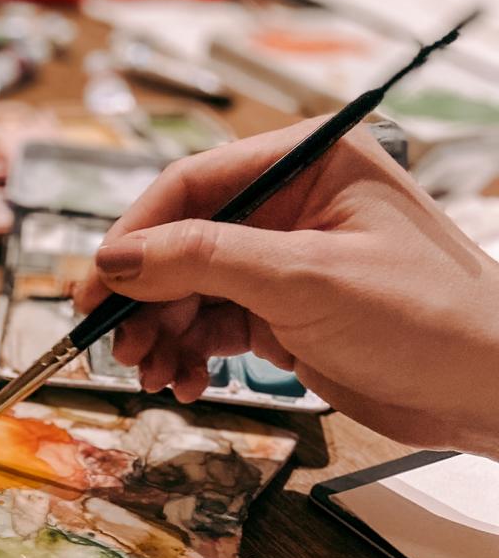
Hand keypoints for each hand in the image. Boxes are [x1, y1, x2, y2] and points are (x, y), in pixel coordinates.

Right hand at [73, 121, 498, 455]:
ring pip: (189, 291)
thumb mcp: (303, 280)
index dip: (136, 235)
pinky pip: (212, 326)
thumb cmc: (427, 318)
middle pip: (181, 243)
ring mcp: (283, 263)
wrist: (483, 392)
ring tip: (154, 374)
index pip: (192, 184)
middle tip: (116, 343)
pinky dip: (189, 354)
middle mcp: (290, 207)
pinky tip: (186, 381)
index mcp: (308, 165)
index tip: (96, 282)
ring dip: (161, 334)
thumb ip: (202, 260)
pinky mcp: (282, 312)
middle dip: (145, 299)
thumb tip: (116, 259)